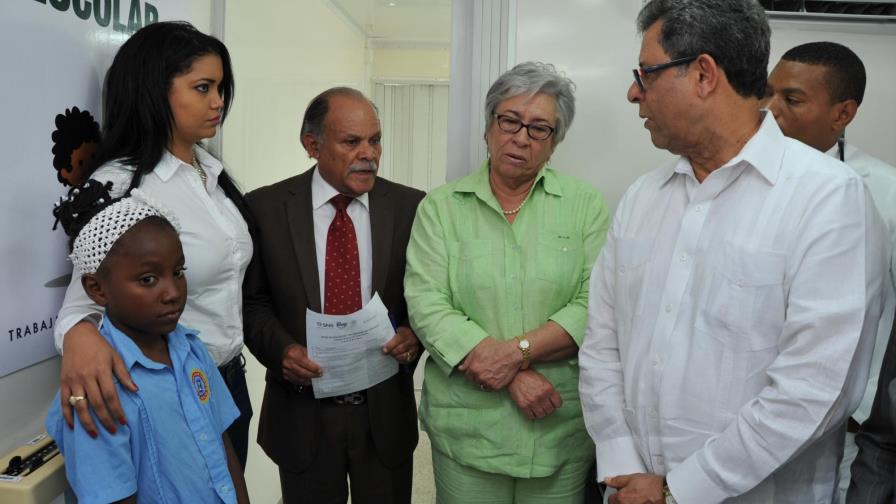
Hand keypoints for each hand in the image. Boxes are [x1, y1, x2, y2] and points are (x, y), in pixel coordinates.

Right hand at [60, 320, 135, 435]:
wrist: (77, 335)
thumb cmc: (99, 346)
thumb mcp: (116, 357)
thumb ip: (124, 374)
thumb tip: (135, 390)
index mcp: (102, 371)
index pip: (111, 395)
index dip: (117, 410)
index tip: (123, 421)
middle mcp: (87, 377)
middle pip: (96, 404)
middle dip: (105, 420)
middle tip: (113, 431)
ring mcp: (73, 381)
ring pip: (80, 406)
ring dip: (87, 423)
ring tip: (95, 434)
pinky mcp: (63, 383)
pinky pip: (64, 402)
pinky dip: (68, 416)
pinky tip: (74, 426)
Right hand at [281, 343, 322, 385]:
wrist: (286, 351)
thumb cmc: (296, 350)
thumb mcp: (303, 349)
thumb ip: (310, 357)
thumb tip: (319, 365)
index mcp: (293, 354)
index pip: (304, 363)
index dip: (313, 368)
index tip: (320, 370)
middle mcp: (288, 362)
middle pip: (302, 372)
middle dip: (312, 375)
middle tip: (319, 375)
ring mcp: (285, 370)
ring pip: (299, 378)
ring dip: (308, 379)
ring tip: (315, 378)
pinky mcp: (285, 375)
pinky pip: (295, 381)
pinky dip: (303, 381)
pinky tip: (308, 380)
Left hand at [382, 326, 419, 363]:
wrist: (414, 333)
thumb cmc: (403, 332)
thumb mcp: (398, 330)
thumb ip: (392, 335)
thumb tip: (383, 343)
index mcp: (406, 333)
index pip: (398, 340)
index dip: (390, 346)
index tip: (384, 350)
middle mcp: (412, 341)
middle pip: (401, 349)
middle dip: (392, 352)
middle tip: (386, 353)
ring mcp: (415, 348)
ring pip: (405, 356)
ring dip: (397, 357)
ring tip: (392, 356)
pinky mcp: (415, 354)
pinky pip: (408, 360)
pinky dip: (401, 361)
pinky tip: (397, 358)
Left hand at [458, 336, 521, 390]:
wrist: (512, 353)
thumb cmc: (496, 348)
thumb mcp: (479, 348)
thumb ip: (468, 359)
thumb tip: (460, 368)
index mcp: (473, 367)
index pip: (467, 374)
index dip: (472, 370)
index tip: (478, 367)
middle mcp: (479, 376)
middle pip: (474, 380)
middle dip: (477, 375)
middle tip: (485, 369)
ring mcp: (487, 382)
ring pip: (481, 384)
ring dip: (484, 380)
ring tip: (491, 372)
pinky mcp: (496, 386)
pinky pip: (490, 388)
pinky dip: (491, 383)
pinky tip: (495, 376)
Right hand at [506, 369, 561, 418]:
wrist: (515, 375)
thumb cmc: (530, 376)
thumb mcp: (543, 380)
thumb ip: (549, 390)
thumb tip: (553, 400)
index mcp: (548, 389)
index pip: (558, 403)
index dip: (556, 404)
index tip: (553, 403)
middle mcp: (541, 396)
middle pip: (550, 410)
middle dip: (548, 408)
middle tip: (544, 405)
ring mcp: (532, 402)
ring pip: (542, 415)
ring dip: (541, 412)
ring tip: (538, 408)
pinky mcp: (523, 406)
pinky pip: (531, 416)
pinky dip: (532, 415)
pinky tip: (532, 410)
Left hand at [605, 473, 664, 503]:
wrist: (664, 492)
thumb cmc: (649, 485)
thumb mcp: (631, 478)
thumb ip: (616, 480)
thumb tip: (606, 480)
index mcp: (621, 498)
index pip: (610, 500)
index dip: (614, 495)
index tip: (619, 493)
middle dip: (619, 501)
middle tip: (627, 496)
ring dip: (627, 503)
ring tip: (635, 498)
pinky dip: (633, 503)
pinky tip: (640, 501)